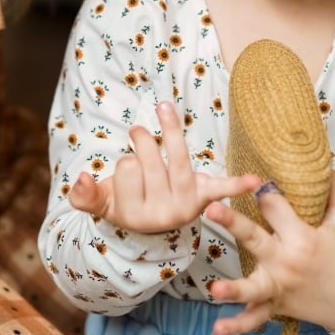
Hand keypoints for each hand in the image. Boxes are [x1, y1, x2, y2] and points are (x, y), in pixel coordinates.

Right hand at [69, 100, 260, 232]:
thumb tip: (79, 180)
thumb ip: (83, 195)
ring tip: (163, 114)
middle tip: (140, 139)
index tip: (128, 174)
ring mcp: (187, 204)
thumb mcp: (100, 203)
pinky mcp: (204, 194)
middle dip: (142, 140)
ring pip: (175, 153)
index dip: (126, 161)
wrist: (148, 220)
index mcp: (137, 217)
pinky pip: (221, 187)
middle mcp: (165, 214)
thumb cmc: (122, 201)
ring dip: (169, 130)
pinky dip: (238, 183)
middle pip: (149, 156)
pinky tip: (255, 181)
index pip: (128, 166)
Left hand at [204, 172, 334, 334]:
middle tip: (211, 208)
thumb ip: (334, 190)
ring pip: (252, 288)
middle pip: (256, 239)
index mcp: (303, 237)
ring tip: (213, 288)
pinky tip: (217, 329)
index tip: (250, 177)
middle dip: (233, 223)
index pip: (275, 206)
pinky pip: (255, 318)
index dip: (262, 189)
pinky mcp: (277, 306)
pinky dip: (237, 326)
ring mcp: (280, 287)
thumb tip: (324, 162)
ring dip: (233, 288)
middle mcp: (288, 262)